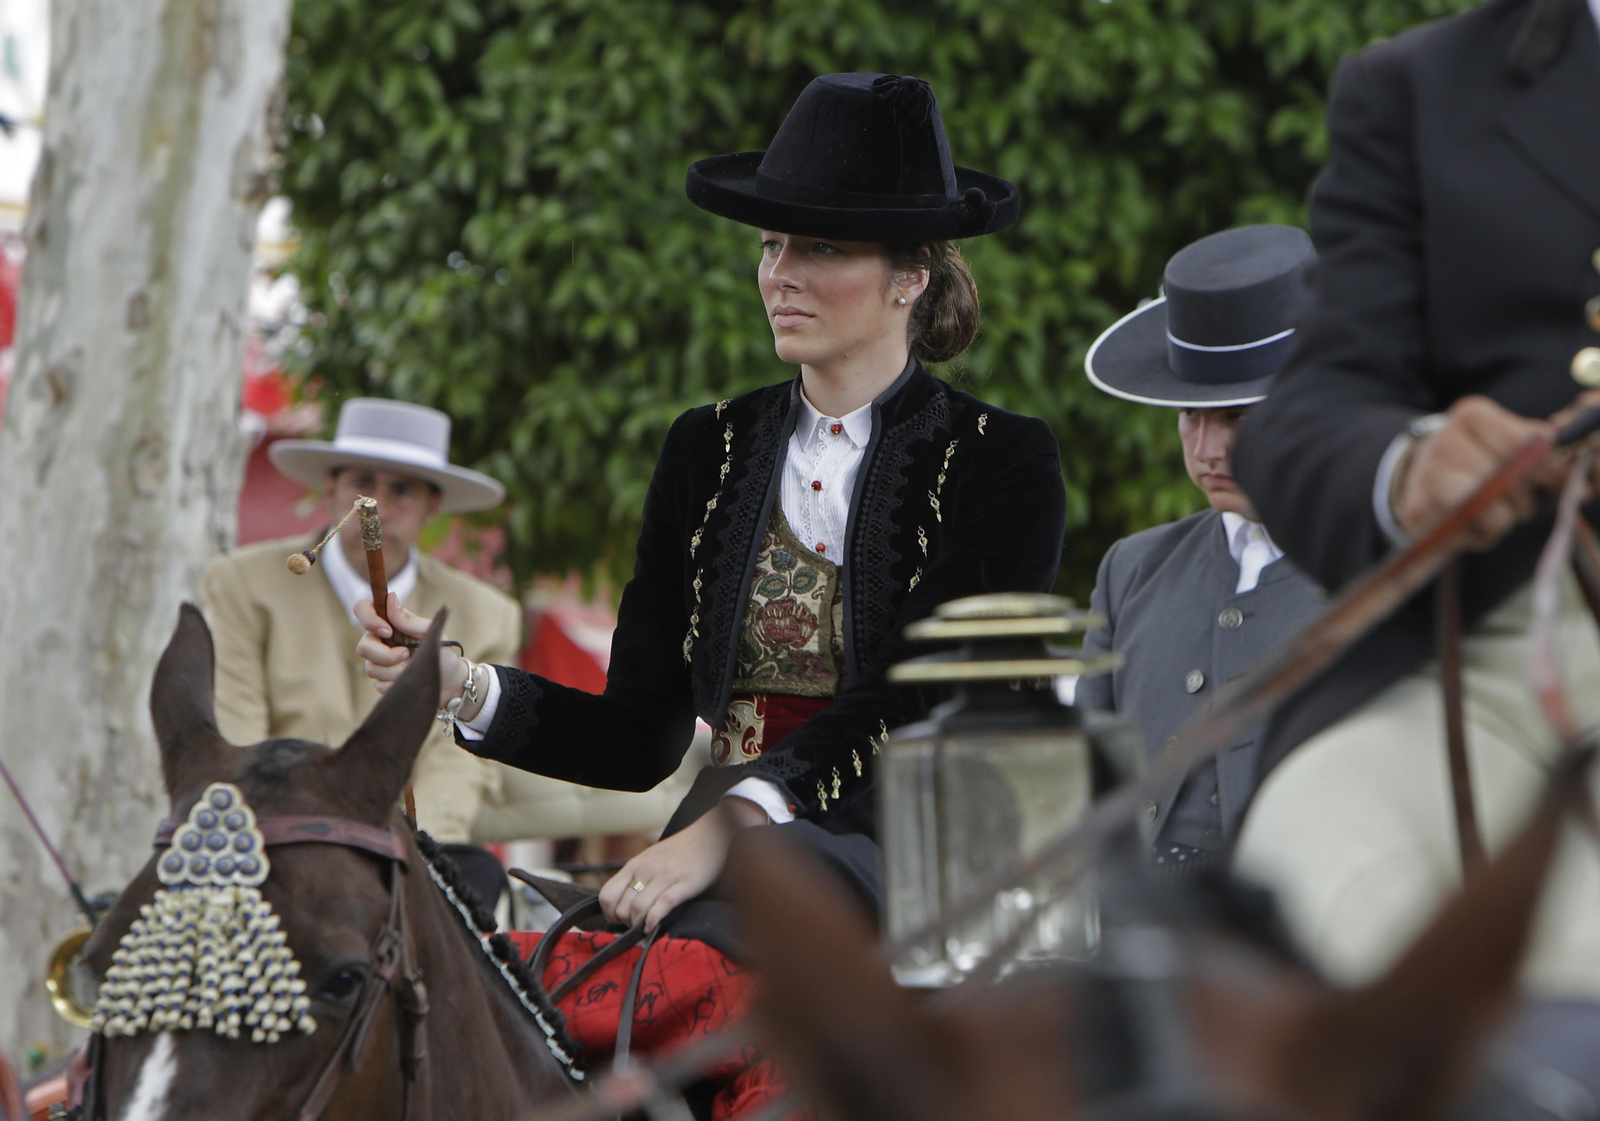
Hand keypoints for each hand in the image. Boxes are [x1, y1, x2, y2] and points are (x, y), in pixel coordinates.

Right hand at [354, 593, 469, 706]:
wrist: (451, 680)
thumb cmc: (442, 652)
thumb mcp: (430, 632)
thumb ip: (408, 619)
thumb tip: (391, 597)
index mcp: (390, 623)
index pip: (363, 609)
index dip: (368, 618)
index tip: (387, 630)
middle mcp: (379, 640)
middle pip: (363, 646)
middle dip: (386, 655)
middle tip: (407, 654)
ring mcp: (378, 662)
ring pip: (371, 668)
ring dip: (396, 671)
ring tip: (413, 667)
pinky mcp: (381, 681)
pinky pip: (379, 684)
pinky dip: (397, 683)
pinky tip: (409, 679)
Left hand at [599, 799, 768, 931]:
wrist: (710, 835)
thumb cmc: (680, 851)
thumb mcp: (651, 858)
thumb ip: (637, 876)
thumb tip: (622, 903)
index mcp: (635, 864)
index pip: (607, 894)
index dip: (609, 914)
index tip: (619, 921)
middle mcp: (646, 870)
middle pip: (622, 907)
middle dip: (625, 923)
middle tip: (635, 926)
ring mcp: (665, 876)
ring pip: (638, 908)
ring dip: (638, 925)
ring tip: (645, 928)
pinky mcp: (684, 883)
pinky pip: (662, 906)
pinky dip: (653, 921)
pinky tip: (653, 927)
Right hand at [1393, 396, 1551, 547]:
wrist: (1414, 476)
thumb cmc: (1475, 461)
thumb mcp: (1507, 442)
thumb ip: (1547, 447)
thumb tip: (1586, 476)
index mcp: (1472, 415)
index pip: (1532, 444)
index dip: (1553, 471)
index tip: (1558, 484)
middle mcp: (1446, 441)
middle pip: (1515, 481)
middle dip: (1524, 497)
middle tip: (1512, 497)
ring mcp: (1428, 476)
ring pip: (1496, 512)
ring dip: (1503, 519)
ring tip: (1486, 509)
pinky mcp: (1417, 509)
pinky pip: (1473, 532)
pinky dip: (1481, 535)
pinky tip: (1469, 522)